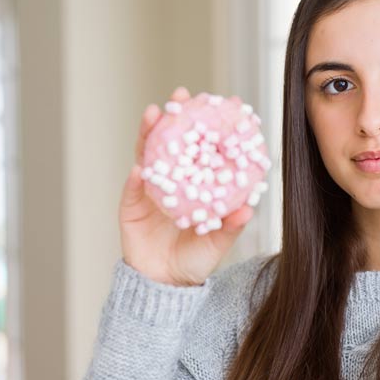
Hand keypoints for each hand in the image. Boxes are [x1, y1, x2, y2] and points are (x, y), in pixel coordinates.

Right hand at [120, 86, 254, 285]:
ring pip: (148, 156)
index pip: (201, 149)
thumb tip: (249, 209)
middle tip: (181, 94)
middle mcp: (172, 181)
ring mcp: (149, 190)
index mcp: (194, 184)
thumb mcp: (217, 243)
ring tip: (153, 114)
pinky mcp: (130, 205)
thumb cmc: (195, 260)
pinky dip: (136, 177)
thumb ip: (230, 226)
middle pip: (172, 142)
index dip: (208, 127)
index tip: (222, 104)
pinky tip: (140, 167)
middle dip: (175, 116)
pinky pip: (132, 188)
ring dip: (149, 134)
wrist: (164, 284)